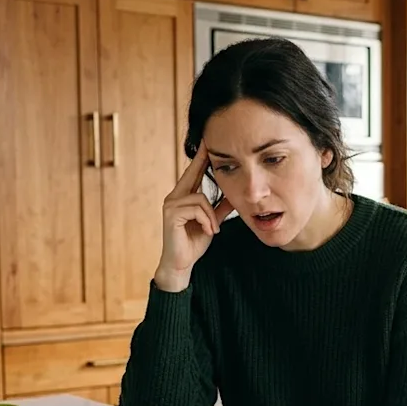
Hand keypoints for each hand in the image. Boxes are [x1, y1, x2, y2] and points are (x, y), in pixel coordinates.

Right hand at [153, 144, 234, 291]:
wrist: (181, 264)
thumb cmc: (194, 243)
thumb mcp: (212, 222)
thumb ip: (220, 208)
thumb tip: (235, 195)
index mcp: (183, 197)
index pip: (194, 173)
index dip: (201, 157)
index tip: (208, 142)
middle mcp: (174, 197)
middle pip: (193, 174)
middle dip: (202, 159)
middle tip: (211, 143)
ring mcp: (171, 204)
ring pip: (201, 198)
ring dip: (212, 216)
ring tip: (213, 230)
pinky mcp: (171, 214)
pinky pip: (198, 209)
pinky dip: (207, 221)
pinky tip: (209, 232)